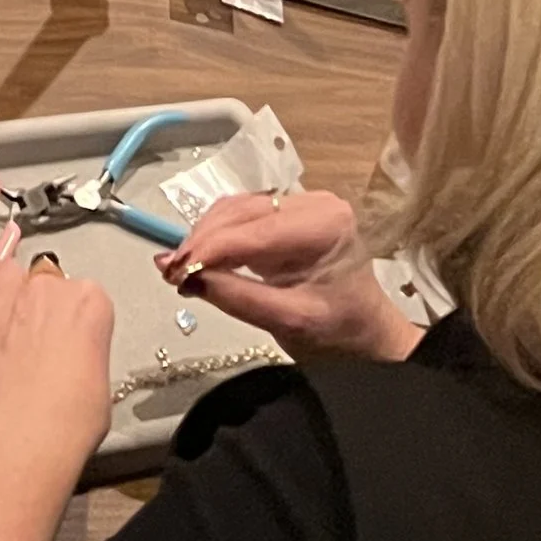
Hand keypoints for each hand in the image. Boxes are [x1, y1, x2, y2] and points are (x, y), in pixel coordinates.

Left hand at [0, 255, 113, 480]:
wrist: (23, 439)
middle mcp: (48, 289)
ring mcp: (6, 298)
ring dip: (5, 292)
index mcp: (89, 302)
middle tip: (38, 344)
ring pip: (4, 273)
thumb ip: (86, 356)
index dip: (74, 320)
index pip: (85, 295)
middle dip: (41, 306)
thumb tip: (76, 366)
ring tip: (7, 326)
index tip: (70, 340)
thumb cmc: (67, 422)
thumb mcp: (101, 388)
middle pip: (45, 279)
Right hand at [161, 188, 420, 360]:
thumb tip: (188, 277)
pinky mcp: (291, 215)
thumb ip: (237, 298)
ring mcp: (304, 205)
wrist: (370, 336)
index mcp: (324, 226)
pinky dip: (219, 237)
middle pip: (241, 212)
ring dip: (206, 237)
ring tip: (180, 268)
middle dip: (202, 241)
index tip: (174, 271)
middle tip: (170, 272)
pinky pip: (245, 217)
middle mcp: (315, 204)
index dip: (208, 248)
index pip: (252, 231)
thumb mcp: (290, 322)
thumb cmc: (341, 335)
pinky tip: (201, 258)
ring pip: (237, 210)